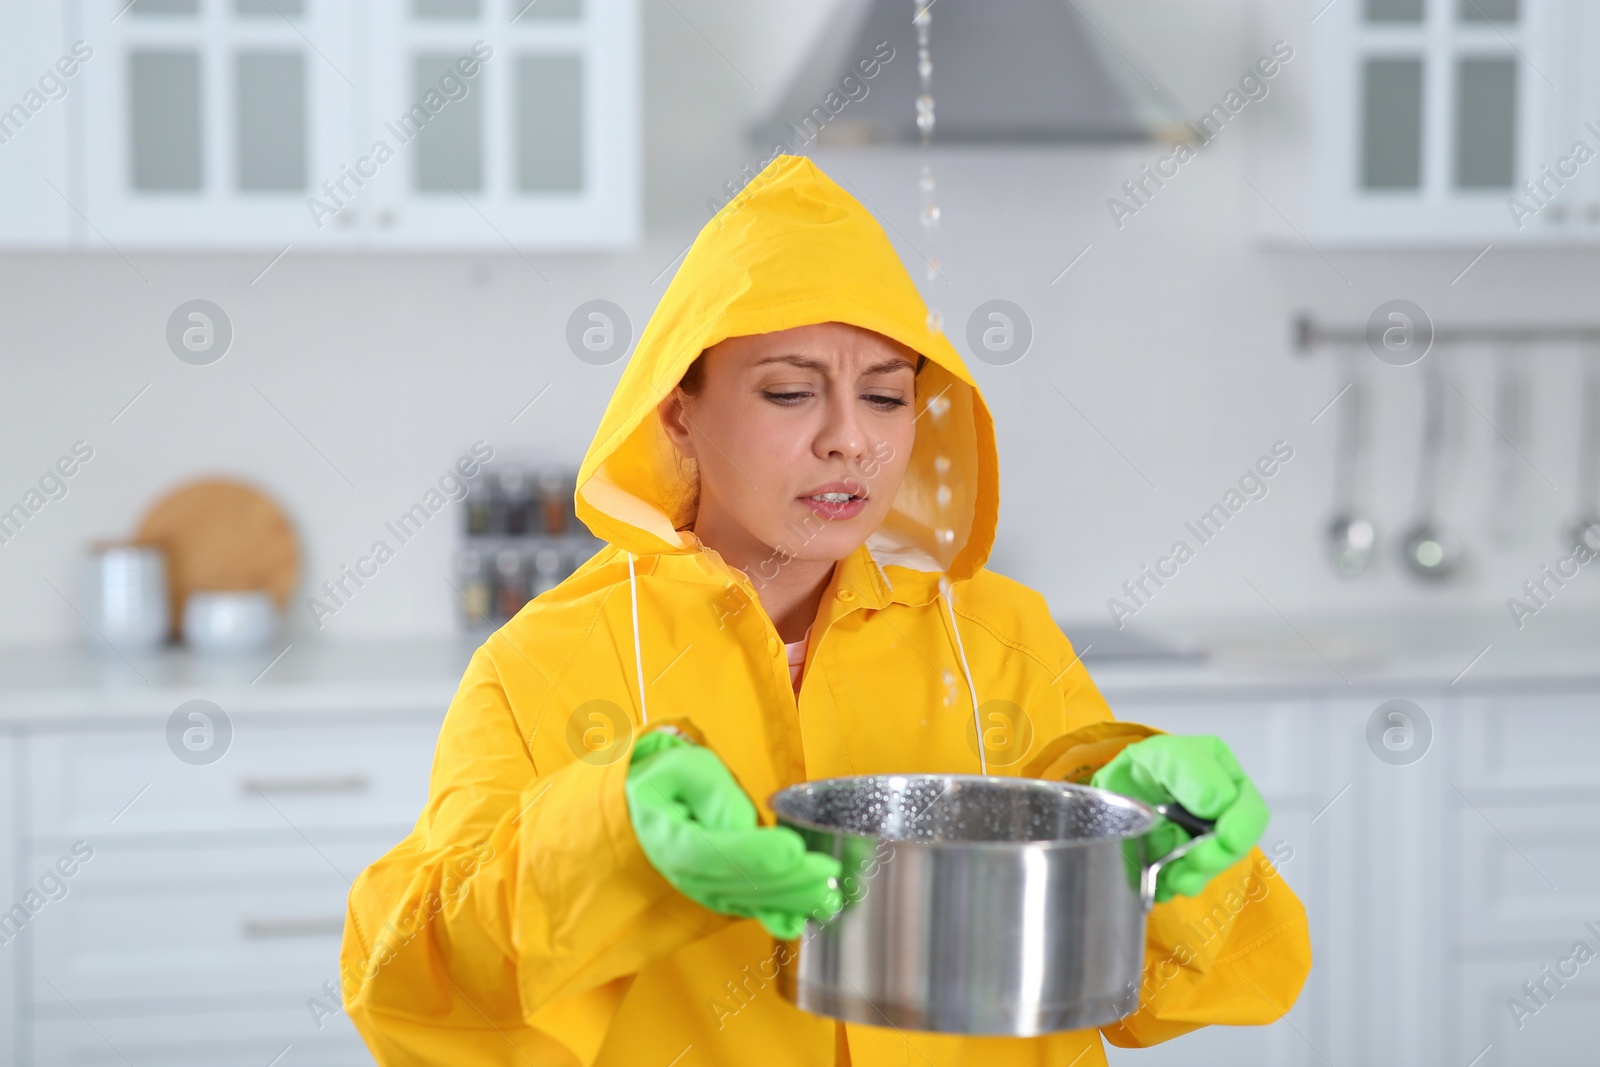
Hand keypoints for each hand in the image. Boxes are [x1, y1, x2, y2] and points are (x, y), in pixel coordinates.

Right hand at [625, 731, 842, 938]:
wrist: (649, 806)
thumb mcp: (685, 769)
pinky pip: (749, 908)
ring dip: (791, 901)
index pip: (716, 853)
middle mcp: (685, 875)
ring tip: (827, 898)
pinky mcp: (720, 895)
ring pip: (750, 900)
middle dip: (789, 880)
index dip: (757, 854)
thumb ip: (713, 793)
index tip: (795, 849)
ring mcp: (702, 890)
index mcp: (671, 839)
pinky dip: (777, 914)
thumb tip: (740, 824)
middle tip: (827, 874)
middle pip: (741, 882)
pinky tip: (802, 918)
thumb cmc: (669, 782)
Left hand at [1090, 734, 1268, 902]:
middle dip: (1217, 857)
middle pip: (1233, 849)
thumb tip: (1216, 805)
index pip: (1250, 812)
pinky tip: (1160, 882)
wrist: (1114, 787)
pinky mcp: (1178, 868)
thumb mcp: (1168, 753)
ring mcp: (1201, 847)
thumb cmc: (1148, 763)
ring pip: (1207, 872)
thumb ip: (1193, 771)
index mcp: (1231, 785)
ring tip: (1176, 877)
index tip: (1227, 837)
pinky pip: (1178, 886)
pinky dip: (1169, 887)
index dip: (1243, 828)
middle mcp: (1223, 821)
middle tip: (1197, 859)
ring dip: (1193, 878)